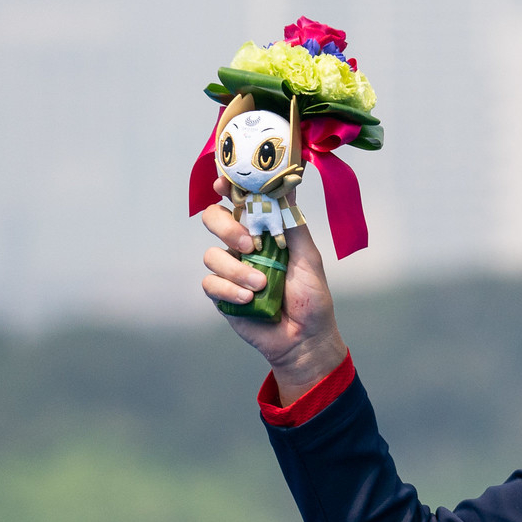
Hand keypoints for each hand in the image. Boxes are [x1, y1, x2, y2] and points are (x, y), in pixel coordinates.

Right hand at [201, 177, 346, 401]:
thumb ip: (293, 224)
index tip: (223, 183)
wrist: (305, 338)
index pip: (239, 202)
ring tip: (262, 286)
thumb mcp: (308, 258)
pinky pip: (211, 284)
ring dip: (238, 271)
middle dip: (226, 227)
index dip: (227, 188)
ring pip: (212, 256)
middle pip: (214, 219)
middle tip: (248, 244)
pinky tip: (249, 299)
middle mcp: (242, 248)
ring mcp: (230, 271)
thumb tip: (289, 184)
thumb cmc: (311, 298)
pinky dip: (229, 290)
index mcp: (263, 233)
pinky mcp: (222, 295)